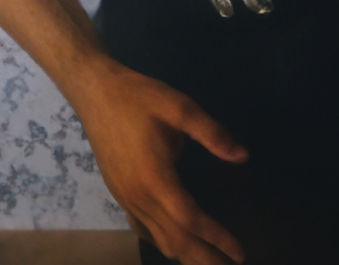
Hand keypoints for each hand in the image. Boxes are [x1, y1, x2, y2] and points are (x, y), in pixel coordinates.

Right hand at [71, 60, 247, 264]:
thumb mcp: (180, 107)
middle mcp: (139, 197)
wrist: (95, 91)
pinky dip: (162, 242)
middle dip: (204, 258)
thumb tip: (242, 156)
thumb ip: (212, 133)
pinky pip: (142, 229)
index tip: (239, 252)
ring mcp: (125, 199)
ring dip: (185, 255)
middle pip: (175, 241)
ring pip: (158, 240)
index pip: (191, 220)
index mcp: (156, 178)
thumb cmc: (138, 97)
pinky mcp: (118, 194)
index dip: (217, 238)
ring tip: (208, 262)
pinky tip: (174, 244)